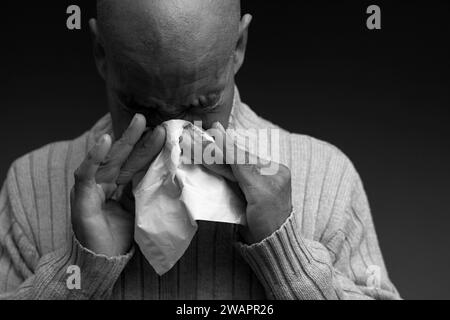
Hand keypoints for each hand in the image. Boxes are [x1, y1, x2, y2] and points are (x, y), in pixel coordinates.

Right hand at [71, 114, 165, 256]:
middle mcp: (104, 182)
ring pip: (107, 159)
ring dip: (122, 140)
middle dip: (137, 137)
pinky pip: (86, 174)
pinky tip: (103, 142)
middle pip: (122, 156)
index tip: (163, 133)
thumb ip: (144, 190)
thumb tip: (165, 172)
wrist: (104, 261)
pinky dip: (93, 157)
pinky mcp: (81, 197)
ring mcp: (91, 187)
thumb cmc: (119, 236)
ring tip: (137, 123)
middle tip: (150, 119)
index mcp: (117, 185)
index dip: (148, 148)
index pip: (134, 163)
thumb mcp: (138, 209)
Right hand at [201, 122, 292, 243]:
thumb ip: (243, 166)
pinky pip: (231, 180)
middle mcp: (266, 175)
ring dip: (218, 158)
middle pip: (238, 159)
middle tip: (205, 133)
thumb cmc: (270, 220)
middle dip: (220, 148)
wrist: (270, 246)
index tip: (214, 129)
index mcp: (275, 170)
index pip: (246, 154)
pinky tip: (210, 162)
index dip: (227, 143)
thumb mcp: (258, 191)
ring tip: (204, 142)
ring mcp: (255, 186)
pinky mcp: (246, 196)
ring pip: (233, 168)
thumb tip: (229, 142)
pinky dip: (220, 171)